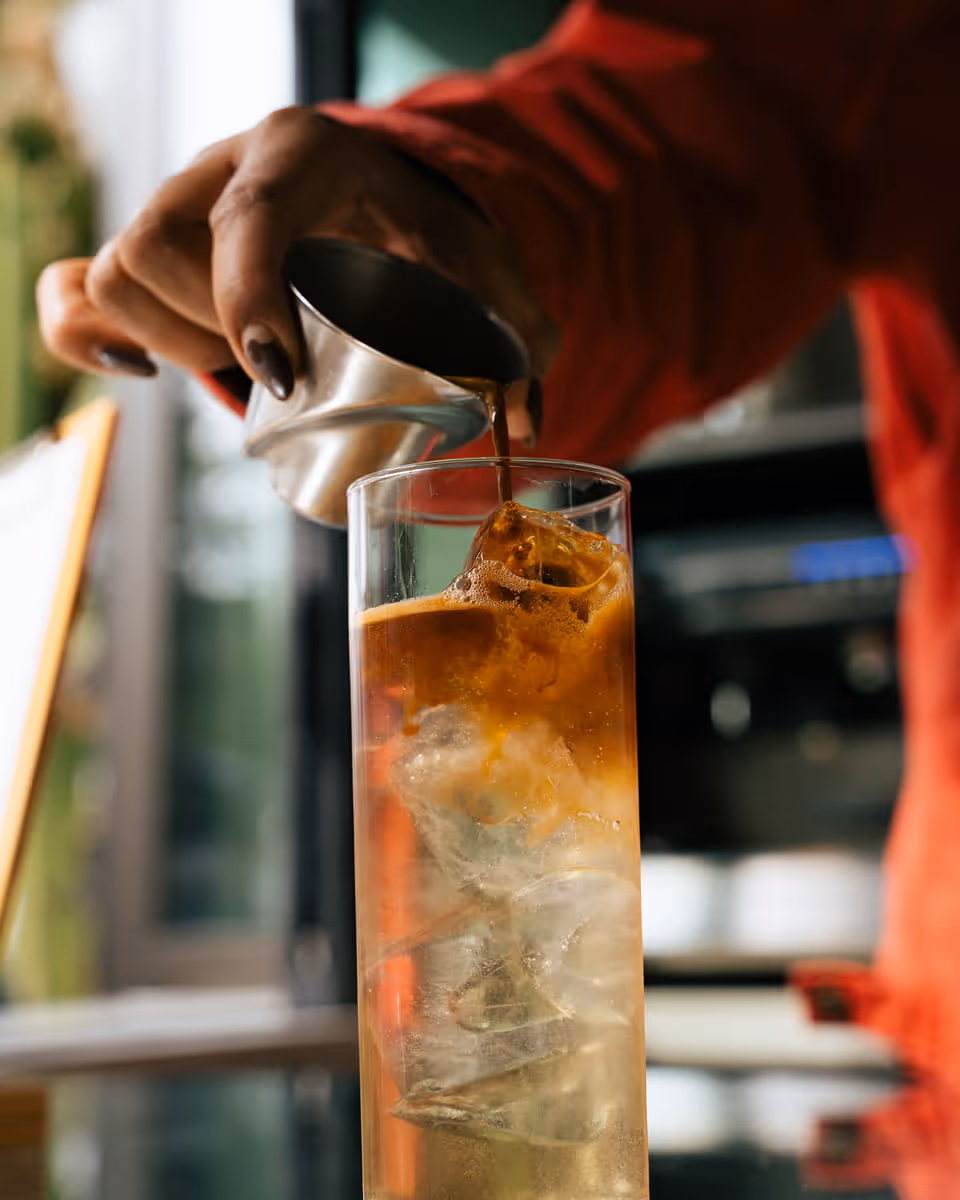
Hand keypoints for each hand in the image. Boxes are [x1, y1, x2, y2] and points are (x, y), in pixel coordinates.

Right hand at [37, 107, 557, 434]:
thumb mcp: (485, 273)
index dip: (247, 298)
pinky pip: (77, 289)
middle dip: (214, 329)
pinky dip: (90, 334)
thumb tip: (527, 423)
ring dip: (171, 338)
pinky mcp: (148, 240)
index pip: (248, 217)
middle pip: (161, 248)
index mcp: (305, 155)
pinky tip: (145, 366)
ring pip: (117, 271)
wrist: (376, 199)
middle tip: (282, 366)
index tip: (279, 379)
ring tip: (244, 358)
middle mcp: (223, 164)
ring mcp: (175, 199)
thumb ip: (524, 339)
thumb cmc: (423, 235)